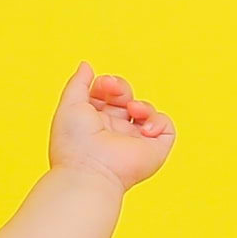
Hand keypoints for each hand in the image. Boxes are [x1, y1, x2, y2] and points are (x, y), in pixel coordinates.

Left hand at [47, 65, 175, 187]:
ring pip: (146, 110)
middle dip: (122, 88)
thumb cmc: (74, 142)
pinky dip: (158, 122)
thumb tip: (86, 65)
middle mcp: (114, 130)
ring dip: (141, 104)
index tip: (102, 86)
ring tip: (131, 110)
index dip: (107, 84)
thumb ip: (78, 83)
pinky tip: (143, 130)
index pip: (107, 94)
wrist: (89, 172)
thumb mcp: (70, 104)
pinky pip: (166, 127)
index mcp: (94, 121)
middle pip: (127, 98)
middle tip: (115, 91)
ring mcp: (134, 140)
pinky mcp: (154, 149)